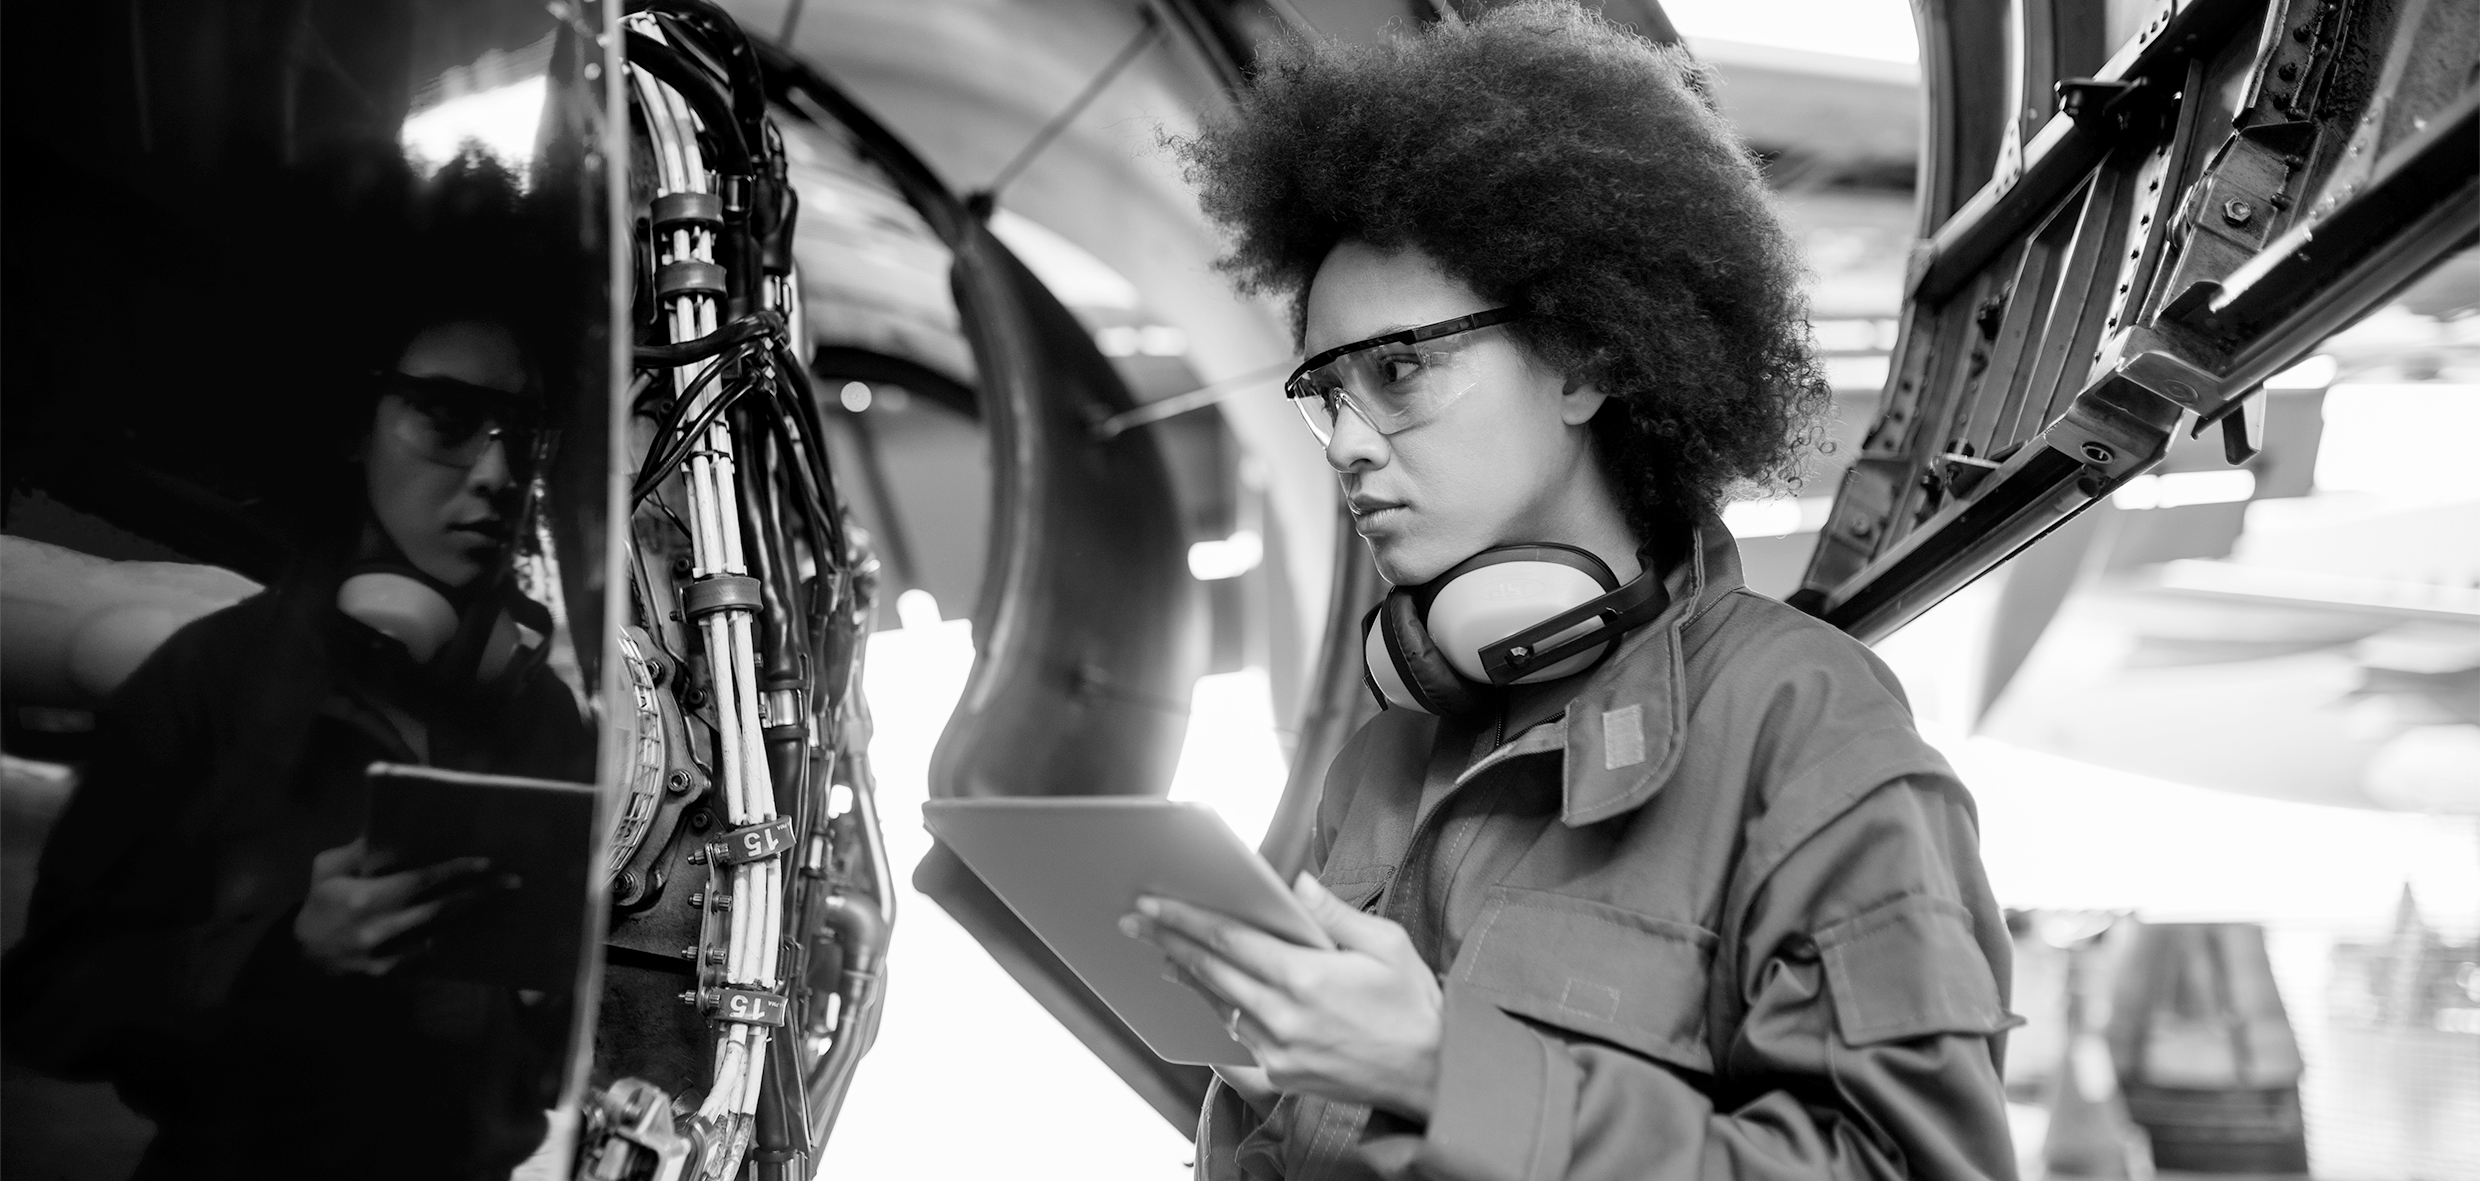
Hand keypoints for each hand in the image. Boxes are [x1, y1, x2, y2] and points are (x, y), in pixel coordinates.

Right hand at [294, 838, 497, 975]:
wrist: (301, 955)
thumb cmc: (318, 904)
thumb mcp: (327, 869)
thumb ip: (359, 851)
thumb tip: (390, 828)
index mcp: (366, 897)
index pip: (421, 880)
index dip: (456, 871)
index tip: (487, 862)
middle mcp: (380, 927)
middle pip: (440, 909)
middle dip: (478, 894)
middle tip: (513, 882)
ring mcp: (386, 955)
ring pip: (440, 934)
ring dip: (472, 919)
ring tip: (503, 904)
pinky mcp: (389, 973)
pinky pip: (427, 957)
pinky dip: (449, 942)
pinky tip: (473, 931)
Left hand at [1123, 873, 1442, 1118]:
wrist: (1431, 1073)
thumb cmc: (1411, 1005)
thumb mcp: (1386, 944)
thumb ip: (1333, 913)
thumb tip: (1296, 883)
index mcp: (1307, 978)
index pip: (1230, 940)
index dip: (1186, 919)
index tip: (1153, 905)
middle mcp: (1284, 1018)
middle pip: (1212, 971)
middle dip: (1169, 942)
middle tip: (1136, 923)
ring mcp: (1279, 1051)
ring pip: (1220, 1005)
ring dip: (1188, 978)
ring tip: (1162, 956)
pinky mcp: (1282, 1074)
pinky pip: (1238, 1038)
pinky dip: (1219, 1013)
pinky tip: (1207, 998)